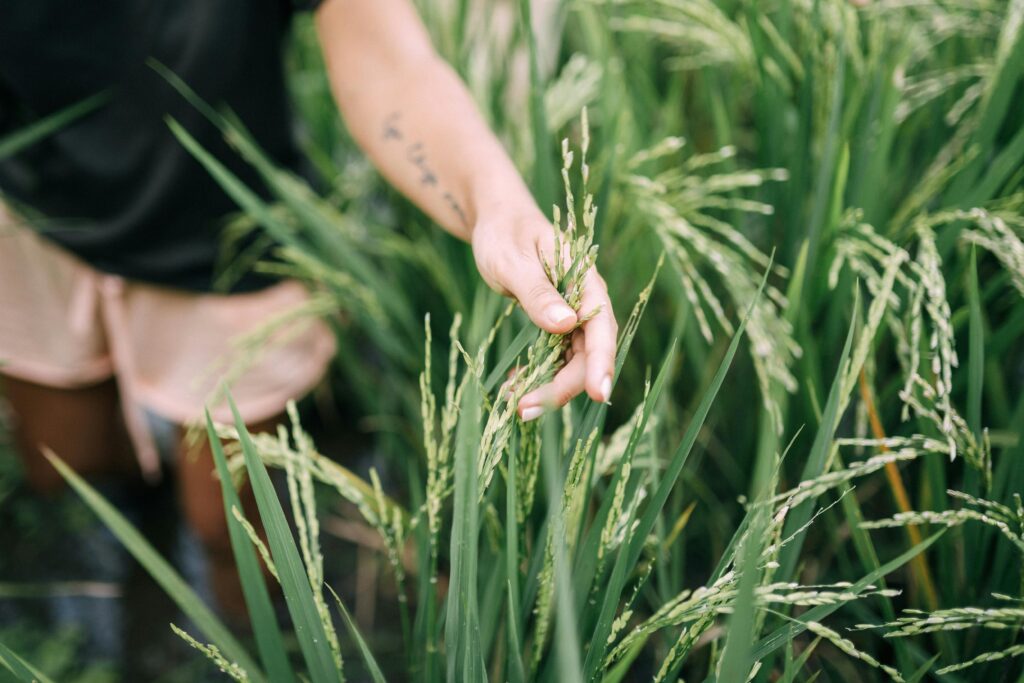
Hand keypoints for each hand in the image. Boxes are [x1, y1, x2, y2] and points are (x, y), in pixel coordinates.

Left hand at [472, 210, 617, 419]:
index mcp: (585, 282)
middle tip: (523, 411)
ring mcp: (571, 315)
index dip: (601, 364)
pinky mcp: (555, 323)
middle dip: (561, 388)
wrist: (497, 220)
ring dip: (547, 387)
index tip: (597, 395)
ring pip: (571, 362)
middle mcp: (584, 302)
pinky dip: (537, 375)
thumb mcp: (513, 260)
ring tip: (514, 405)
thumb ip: (538, 293)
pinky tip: (513, 384)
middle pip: (587, 355)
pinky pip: (554, 357)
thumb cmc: (504, 233)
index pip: (601, 329)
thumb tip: (566, 325)